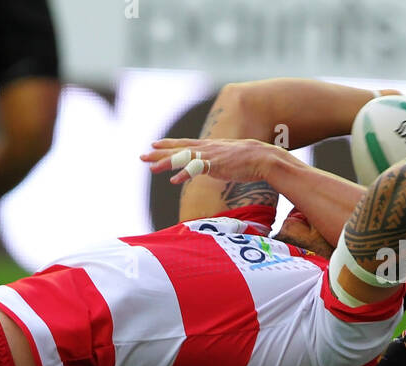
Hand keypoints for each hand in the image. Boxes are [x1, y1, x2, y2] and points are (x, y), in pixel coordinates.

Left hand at [142, 137, 282, 184]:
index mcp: (208, 147)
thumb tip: (209, 166)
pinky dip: (184, 174)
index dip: (168, 144)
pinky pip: (196, 169)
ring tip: (151, 168)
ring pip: (183, 158)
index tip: (153, 144)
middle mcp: (206, 148)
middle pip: (178, 150)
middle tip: (142, 156)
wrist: (263, 158)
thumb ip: (215, 161)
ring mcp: (210, 156)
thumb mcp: (227, 158)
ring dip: (166, 163)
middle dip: (159, 153)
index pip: (184, 144)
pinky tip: (173, 181)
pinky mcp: (216, 165)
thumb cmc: (248, 160)